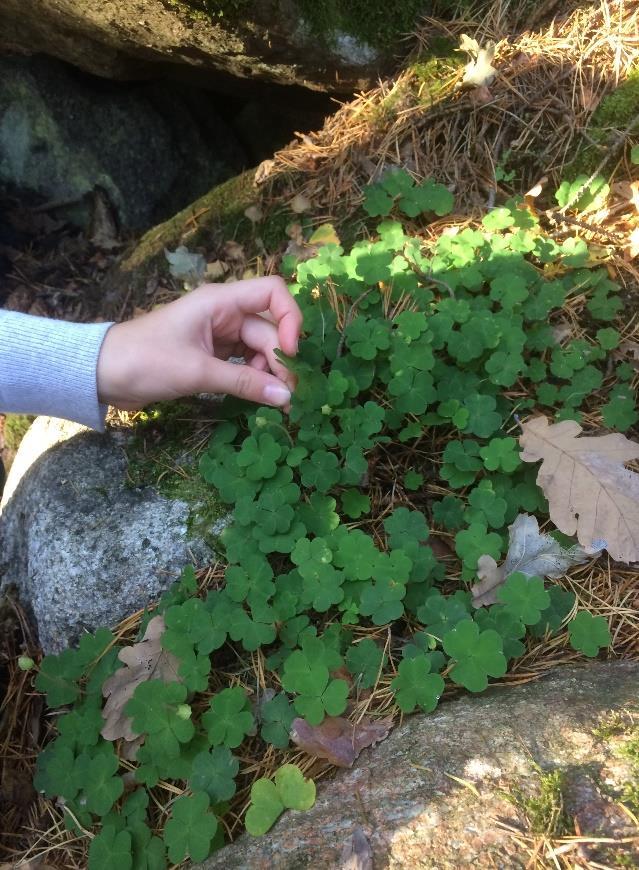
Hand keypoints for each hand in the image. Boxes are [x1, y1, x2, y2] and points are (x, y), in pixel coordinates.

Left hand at [96, 276, 301, 410]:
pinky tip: (257, 397)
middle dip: (280, 361)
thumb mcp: (197, 372)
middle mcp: (224, 314)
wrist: (102, 374)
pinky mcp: (211, 355)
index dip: (290, 319)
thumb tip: (286, 397)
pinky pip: (243, 363)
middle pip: (268, 330)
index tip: (291, 354)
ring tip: (273, 402)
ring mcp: (218, 335)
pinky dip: (253, 379)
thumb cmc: (145, 361)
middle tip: (288, 397)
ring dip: (268, 373)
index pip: (272, 293)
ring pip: (258, 349)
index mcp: (220, 302)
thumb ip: (244, 383)